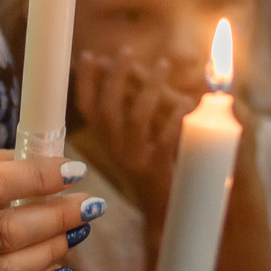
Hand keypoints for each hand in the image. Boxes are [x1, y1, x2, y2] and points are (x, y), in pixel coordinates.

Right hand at [77, 47, 193, 219]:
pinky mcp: (158, 173)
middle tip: (126, 51)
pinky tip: (187, 100)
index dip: (84, 83)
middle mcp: (115, 154)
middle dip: (115, 77)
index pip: (87, 110)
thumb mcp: (136, 144)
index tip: (89, 55)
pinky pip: (164, 140)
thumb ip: (131, 116)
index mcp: (107, 145)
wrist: (168, 218)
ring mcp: (135, 164)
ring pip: (136, 120)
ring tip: (164, 64)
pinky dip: (175, 116)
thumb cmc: (154, 174)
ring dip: (149, 87)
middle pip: (107, 110)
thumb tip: (131, 77)